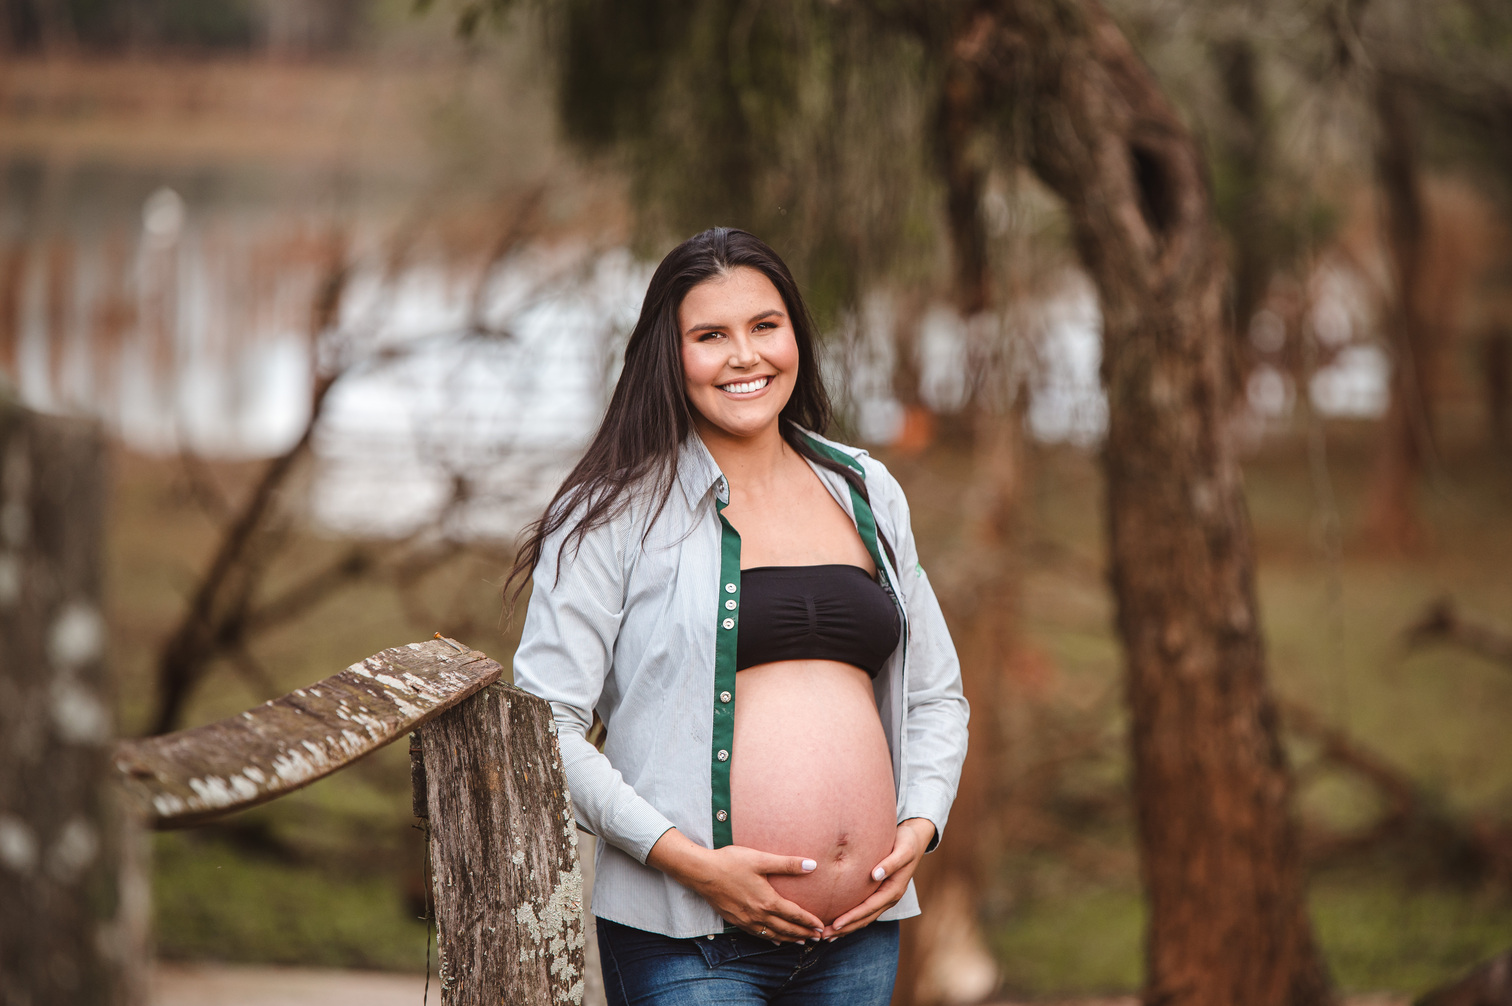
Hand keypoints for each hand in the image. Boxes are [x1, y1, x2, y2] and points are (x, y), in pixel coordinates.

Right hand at [647, 829, 825, 942]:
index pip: (794, 915)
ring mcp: (746, 920)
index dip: (809, 922)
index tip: (821, 927)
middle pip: (786, 929)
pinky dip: (771, 939)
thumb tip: (813, 865)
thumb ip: (788, 864)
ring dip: (789, 939)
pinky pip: (758, 935)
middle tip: (818, 938)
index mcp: (768, 901)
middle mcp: (758, 915)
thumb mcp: (761, 859)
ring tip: (801, 941)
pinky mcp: (736, 920)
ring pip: (773, 935)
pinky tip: (775, 940)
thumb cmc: (731, 863)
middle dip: (803, 933)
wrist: (702, 872)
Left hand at [823, 818, 934, 939]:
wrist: (915, 839)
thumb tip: (876, 875)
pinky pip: (865, 910)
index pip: (869, 908)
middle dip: (846, 928)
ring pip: (865, 918)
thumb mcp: (903, 850)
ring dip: (847, 927)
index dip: (852, 917)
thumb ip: (891, 863)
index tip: (835, 924)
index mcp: (894, 890)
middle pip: (865, 918)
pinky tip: (839, 922)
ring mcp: (885, 898)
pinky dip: (852, 918)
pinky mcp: (880, 893)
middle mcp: (889, 898)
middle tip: (824, 936)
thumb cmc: (907, 842)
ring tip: (828, 935)